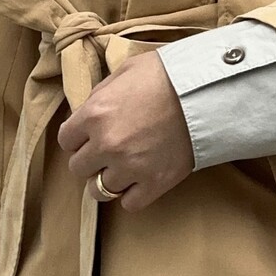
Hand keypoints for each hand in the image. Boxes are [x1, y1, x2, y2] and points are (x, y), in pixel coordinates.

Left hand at [56, 49, 193, 211]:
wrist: (209, 91)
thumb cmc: (168, 74)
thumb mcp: (125, 71)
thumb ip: (101, 95)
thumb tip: (90, 110)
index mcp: (95, 114)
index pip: (66, 140)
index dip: (77, 137)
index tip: (89, 136)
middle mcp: (107, 145)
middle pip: (78, 168)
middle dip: (90, 159)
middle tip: (107, 151)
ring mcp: (131, 167)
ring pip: (100, 191)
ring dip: (108, 180)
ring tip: (122, 169)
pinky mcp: (155, 183)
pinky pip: (129, 204)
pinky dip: (132, 195)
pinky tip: (140, 180)